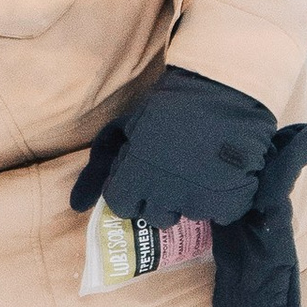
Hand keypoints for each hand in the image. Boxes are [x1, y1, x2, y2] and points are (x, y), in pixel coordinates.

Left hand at [69, 66, 275, 229]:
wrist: (224, 89)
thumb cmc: (170, 106)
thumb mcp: (126, 129)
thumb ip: (100, 168)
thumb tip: (76, 206)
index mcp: (135, 175)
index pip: (123, 206)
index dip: (132, 193)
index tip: (144, 179)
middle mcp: (164, 193)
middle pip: (156, 217)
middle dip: (162, 200)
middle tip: (175, 175)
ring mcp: (199, 199)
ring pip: (190, 215)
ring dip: (194, 199)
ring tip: (202, 171)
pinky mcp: (230, 199)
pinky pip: (222, 214)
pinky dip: (224, 199)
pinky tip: (224, 175)